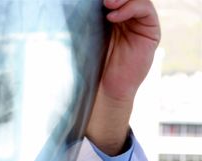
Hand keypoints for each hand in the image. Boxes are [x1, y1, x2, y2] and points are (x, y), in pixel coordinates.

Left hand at [86, 0, 160, 154]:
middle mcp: (128, 16)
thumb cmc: (91, 63)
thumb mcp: (87, 36)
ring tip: (107, 3)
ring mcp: (140, 22)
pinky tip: (114, 17)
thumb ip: (89, 17)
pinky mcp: (150, 31)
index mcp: (111, 15)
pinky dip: (131, 8)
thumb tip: (74, 3)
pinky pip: (145, 11)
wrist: (105, 88)